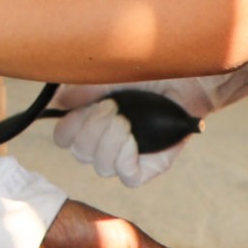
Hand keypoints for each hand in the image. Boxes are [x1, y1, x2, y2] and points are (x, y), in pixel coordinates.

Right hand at [51, 64, 247, 186]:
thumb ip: (82, 89)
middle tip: (112, 107)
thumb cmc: (150, 70)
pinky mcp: (150, 165)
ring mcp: (129, 154)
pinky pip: (128, 177)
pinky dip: (125, 158)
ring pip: (102, 166)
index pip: (64, 138)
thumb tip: (59, 101)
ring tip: (126, 119)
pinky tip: (133, 139)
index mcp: (92, 118)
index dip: (69, 128)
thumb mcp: (109, 75)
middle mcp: (107, 140)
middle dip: (92, 129)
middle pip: (81, 153)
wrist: (188, 75)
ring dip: (110, 141)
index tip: (86, 107)